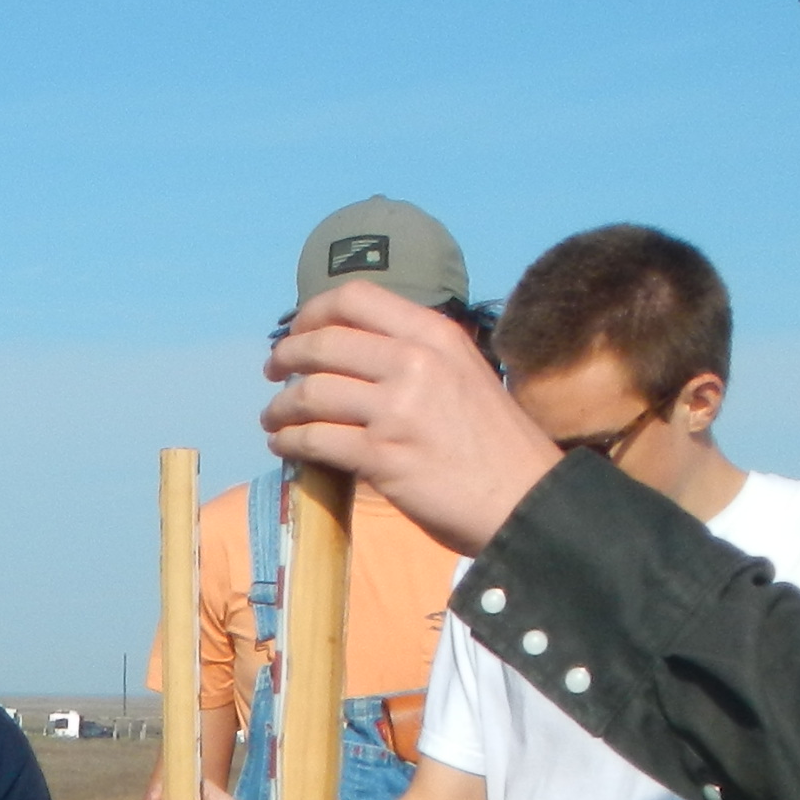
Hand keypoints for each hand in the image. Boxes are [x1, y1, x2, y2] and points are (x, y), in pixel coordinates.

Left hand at [260, 282, 565, 555]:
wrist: (525, 500)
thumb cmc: (495, 445)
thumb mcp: (465, 375)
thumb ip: (418, 357)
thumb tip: (357, 353)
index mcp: (435, 335)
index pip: (356, 298)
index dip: (313, 312)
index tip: (298, 332)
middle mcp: (415, 362)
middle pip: (323, 343)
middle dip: (286, 357)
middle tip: (274, 372)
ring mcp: (397, 409)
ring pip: (311, 392)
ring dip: (281, 406)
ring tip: (274, 418)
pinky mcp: (382, 456)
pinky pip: (315, 440)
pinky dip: (289, 441)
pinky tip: (284, 445)